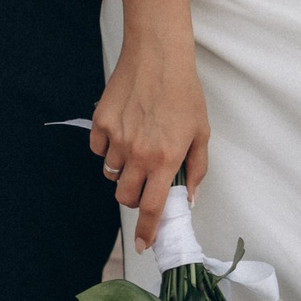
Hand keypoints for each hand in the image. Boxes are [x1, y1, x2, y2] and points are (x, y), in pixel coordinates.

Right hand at [89, 40, 207, 245]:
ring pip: (111, 173)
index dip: (147, 231)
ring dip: (122, 169)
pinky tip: (122, 129)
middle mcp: (139, 153)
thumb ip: (196, 169)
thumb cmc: (184, 92)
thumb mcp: (201, 132)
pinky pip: (98, 149)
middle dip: (134, 197)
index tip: (143, 245)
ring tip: (136, 145)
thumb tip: (189, 198)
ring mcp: (116, 138)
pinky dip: (107, 147)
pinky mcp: (100, 123)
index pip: (153, 207)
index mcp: (166, 159)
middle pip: (125, 196)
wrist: (158, 55)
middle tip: (145, 181)